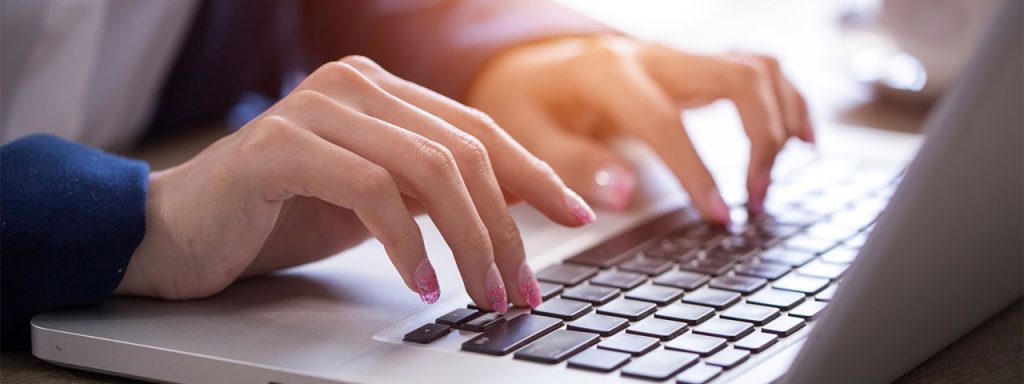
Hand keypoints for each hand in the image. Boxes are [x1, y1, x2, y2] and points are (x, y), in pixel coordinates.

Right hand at [115, 56, 595, 312]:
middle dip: (505, 228)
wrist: (179, 231)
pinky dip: (407, 244)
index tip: (578, 213)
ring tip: (483, 295)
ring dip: (469, 241)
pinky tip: (421, 284)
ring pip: (429, 168)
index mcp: (383, 92)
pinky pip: (371, 191)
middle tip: (521, 287)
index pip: (479, 130)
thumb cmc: (279, 216)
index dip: (534, 175)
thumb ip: (433, 192)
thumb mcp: (377, 202)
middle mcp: (355, 86)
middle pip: (464, 152)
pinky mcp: (280, 146)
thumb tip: (514, 210)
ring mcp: (317, 108)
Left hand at [468, 35, 813, 222]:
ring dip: (780, 122)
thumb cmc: (524, 104)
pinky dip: (787, 100)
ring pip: (756, 68)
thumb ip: (570, 164)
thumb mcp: (525, 136)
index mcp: (607, 72)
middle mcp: (652, 56)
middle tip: (755, 199)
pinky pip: (757, 69)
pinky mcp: (693, 67)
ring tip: (769, 181)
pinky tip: (800, 139)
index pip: (666, 121)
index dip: (697, 171)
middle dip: (760, 140)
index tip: (720, 216)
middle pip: (737, 78)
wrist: (527, 68)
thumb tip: (622, 197)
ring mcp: (678, 57)